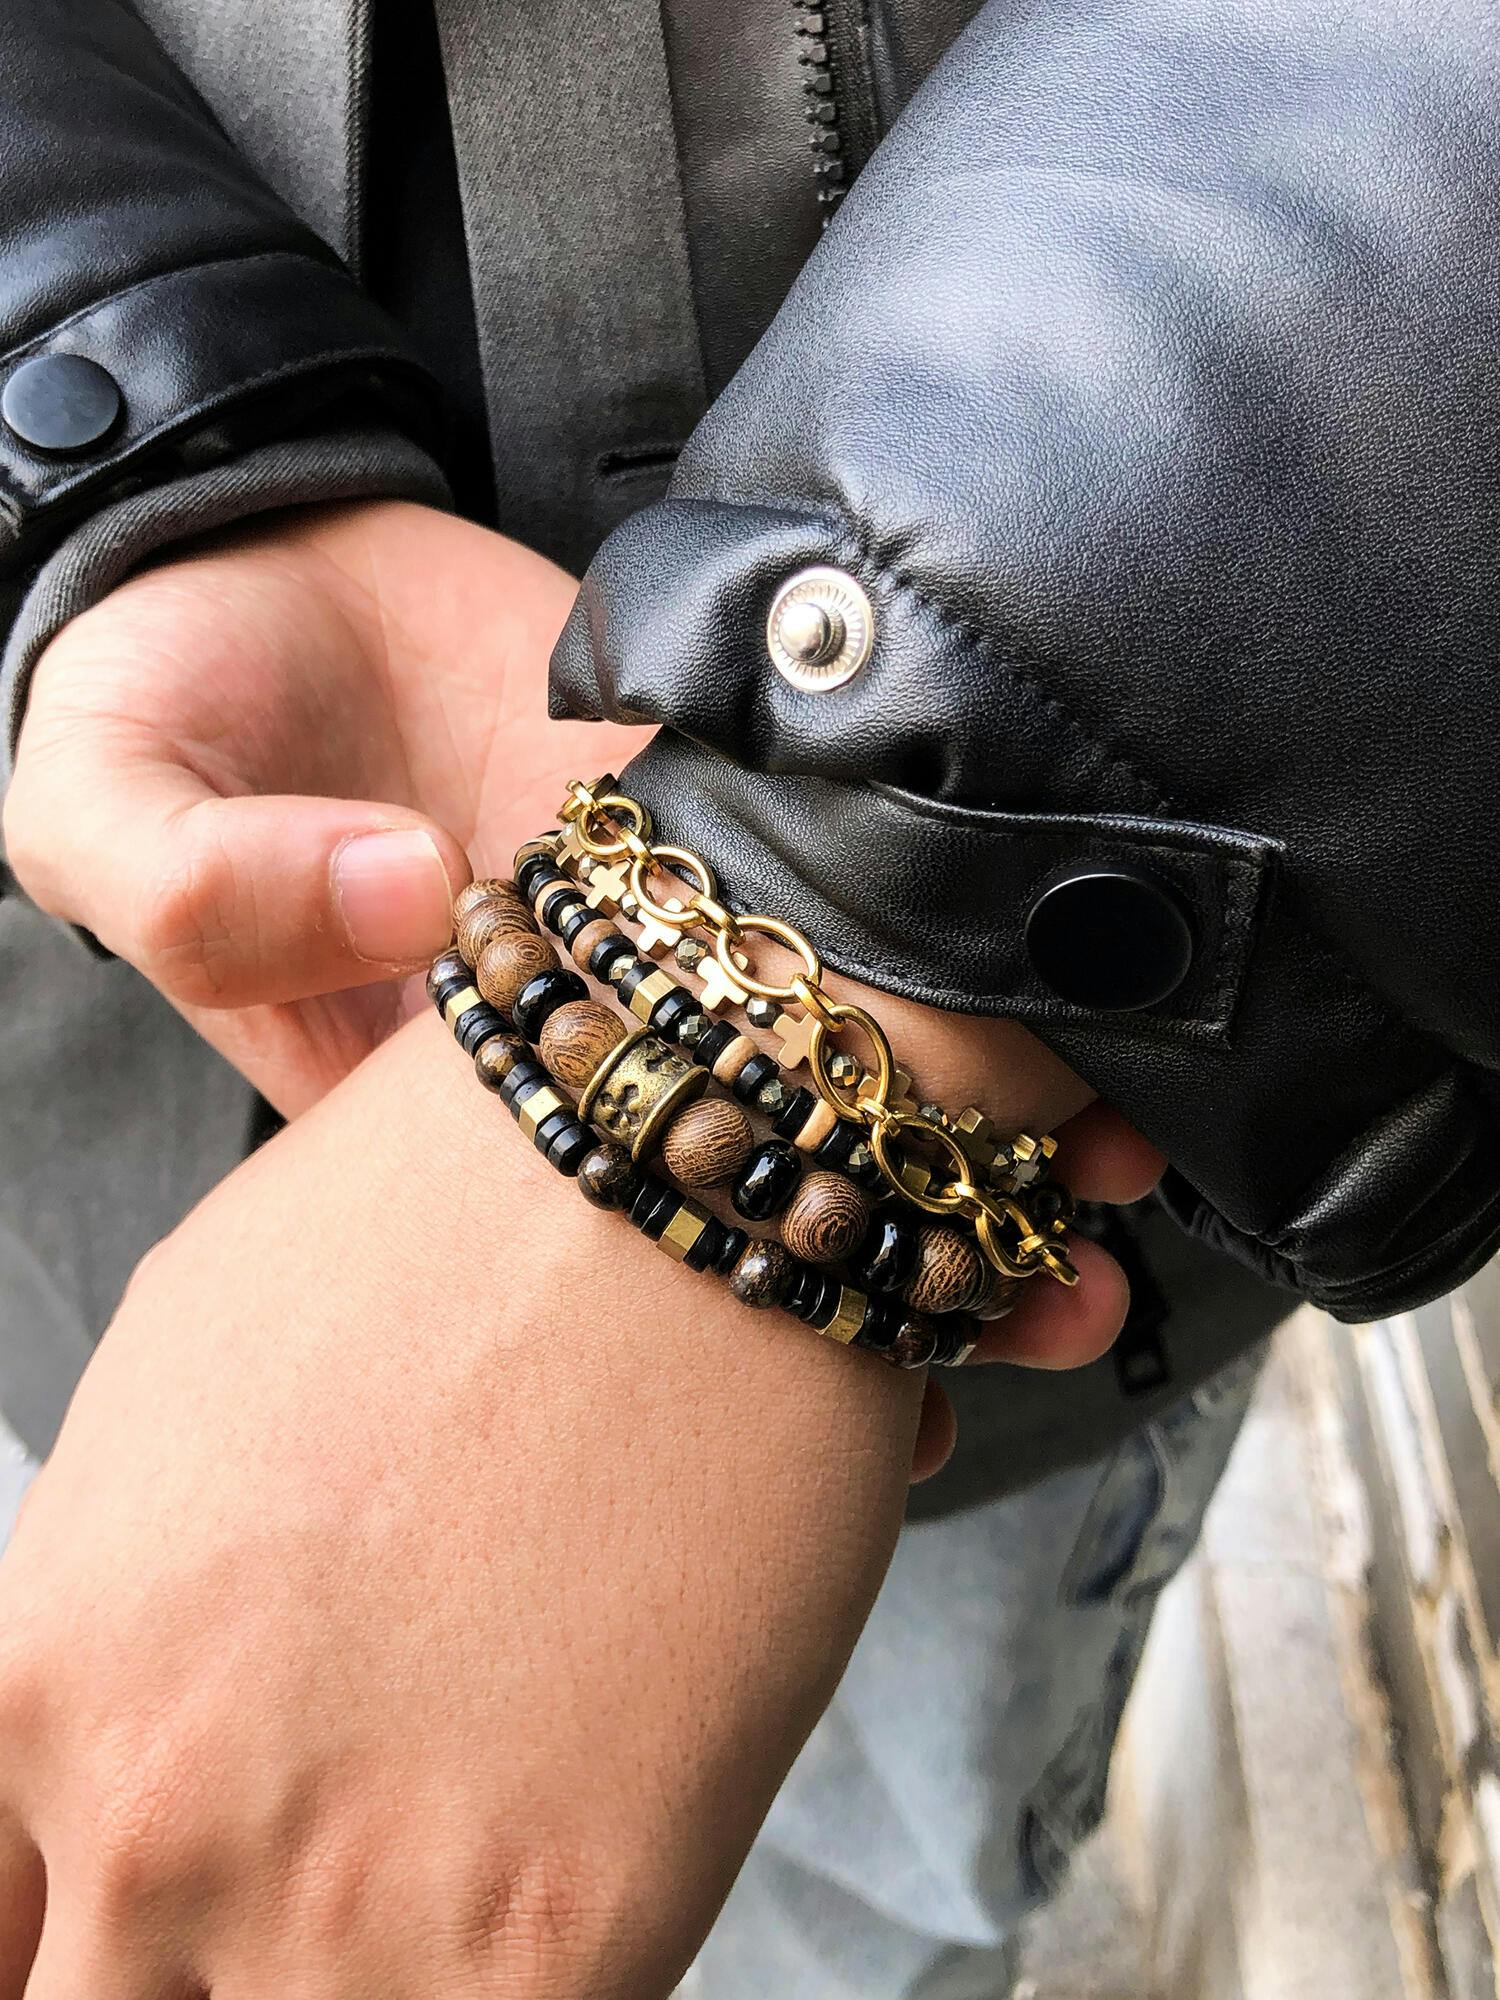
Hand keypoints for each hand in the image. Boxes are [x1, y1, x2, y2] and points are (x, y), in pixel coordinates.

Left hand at [0, 1007, 932, 1999]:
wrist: (686, 1175)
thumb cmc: (453, 1232)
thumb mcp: (186, 1377)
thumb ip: (121, 1600)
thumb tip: (133, 1720)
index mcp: (45, 1668)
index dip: (60, 1935)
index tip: (136, 1924)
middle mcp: (153, 1814)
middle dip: (213, 1971)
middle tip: (327, 1887)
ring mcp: (344, 1906)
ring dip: (367, 1987)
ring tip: (445, 1888)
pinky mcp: (559, 1946)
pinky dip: (520, 1996)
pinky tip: (564, 1910)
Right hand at [2, 497, 1162, 1399]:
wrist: (263, 557)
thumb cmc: (170, 697)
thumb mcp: (101, 794)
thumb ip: (196, 877)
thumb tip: (398, 893)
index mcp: (433, 1104)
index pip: (607, 1248)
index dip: (751, 1322)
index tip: (904, 1386)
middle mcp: (576, 1044)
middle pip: (757, 1177)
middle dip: (909, 1245)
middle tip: (1058, 1296)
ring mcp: (659, 936)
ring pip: (832, 1052)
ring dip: (972, 1116)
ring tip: (1104, 1172)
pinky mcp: (715, 820)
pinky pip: (847, 894)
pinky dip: (947, 947)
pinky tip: (1064, 1003)